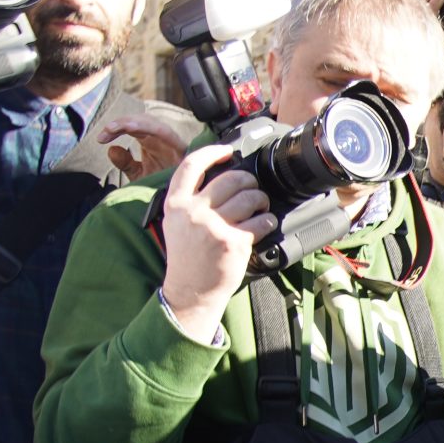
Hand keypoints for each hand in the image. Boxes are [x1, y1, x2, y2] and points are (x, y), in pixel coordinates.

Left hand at [95, 111, 190, 179]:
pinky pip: (163, 131)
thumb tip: (111, 149)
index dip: (115, 129)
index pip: (131, 128)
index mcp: (151, 141)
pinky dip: (147, 126)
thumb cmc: (164, 187)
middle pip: (139, 121)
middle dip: (120, 123)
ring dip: (130, 122)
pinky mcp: (178, 146)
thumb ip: (126, 163)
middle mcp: (160, 138)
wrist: (179, 201)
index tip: (100, 139)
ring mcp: (169, 141)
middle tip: (104, 132)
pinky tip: (131, 128)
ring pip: (149, 122)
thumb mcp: (140, 175)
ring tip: (113, 128)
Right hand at [156, 147, 277, 338]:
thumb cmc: (187, 257)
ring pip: (248, 198)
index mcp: (176, 205)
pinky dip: (268, 220)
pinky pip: (260, 221)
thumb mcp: (176, 223)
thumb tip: (218, 177)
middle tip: (252, 188)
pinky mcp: (233, 242)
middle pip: (229, 180)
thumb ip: (190, 200)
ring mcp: (214, 227)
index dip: (212, 153)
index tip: (226, 152)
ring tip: (261, 206)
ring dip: (261, 200)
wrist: (191, 290)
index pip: (191, 166)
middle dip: (248, 181)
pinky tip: (266, 223)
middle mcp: (193, 213)